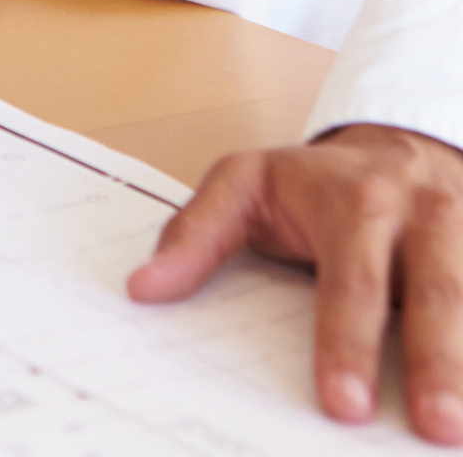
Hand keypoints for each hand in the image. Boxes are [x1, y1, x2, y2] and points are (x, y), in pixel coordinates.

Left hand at [129, 123, 462, 442]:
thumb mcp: (246, 183)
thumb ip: (197, 234)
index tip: (343, 406)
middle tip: (433, 428)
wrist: (402, 147)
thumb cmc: (316, 182)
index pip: (351, 280)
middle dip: (436, 363)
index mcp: (354, 202)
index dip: (347, 342)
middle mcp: (423, 216)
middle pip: (437, 294)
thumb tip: (142, 289)